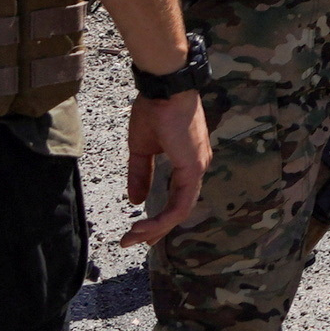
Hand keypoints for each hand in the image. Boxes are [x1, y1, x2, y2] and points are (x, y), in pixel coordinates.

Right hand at [123, 93, 209, 245]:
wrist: (163, 88)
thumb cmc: (154, 109)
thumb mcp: (142, 148)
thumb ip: (140, 175)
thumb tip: (136, 201)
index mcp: (187, 162)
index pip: (176, 198)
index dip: (158, 218)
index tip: (137, 231)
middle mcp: (197, 168)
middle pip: (179, 209)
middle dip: (155, 229)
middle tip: (132, 242)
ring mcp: (198, 168)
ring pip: (180, 210)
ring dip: (156, 228)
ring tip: (133, 237)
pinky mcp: (193, 167)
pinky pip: (181, 203)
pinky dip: (163, 218)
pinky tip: (144, 226)